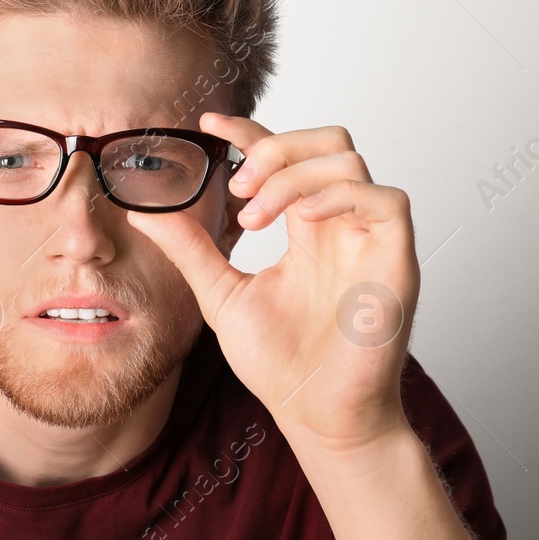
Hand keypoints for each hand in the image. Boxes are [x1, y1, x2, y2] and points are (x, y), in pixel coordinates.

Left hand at [127, 113, 418, 454]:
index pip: (284, 157)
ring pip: (349, 161)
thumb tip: (142, 211)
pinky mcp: (396, 261)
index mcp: (305, 228)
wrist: (315, 415)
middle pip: (327, 141)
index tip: (208, 124)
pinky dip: (338, 195)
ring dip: (293, 175)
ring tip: (253, 216)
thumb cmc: (280, 362)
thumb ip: (189, 248)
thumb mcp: (220, 293)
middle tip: (238, 185)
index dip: (250, 131)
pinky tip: (300, 219)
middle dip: (276, 147)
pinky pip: (387, 200)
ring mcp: (369, 240)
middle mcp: (339, 225)